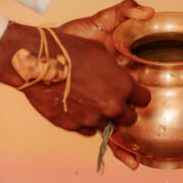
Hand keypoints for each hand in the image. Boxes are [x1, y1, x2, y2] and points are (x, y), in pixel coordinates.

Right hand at [59, 0, 153, 168]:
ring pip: (106, 126)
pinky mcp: (75, 126)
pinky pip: (87, 130)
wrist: (39, 62)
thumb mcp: (101, 53)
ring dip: (102, 117)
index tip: (132, 95)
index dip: (137, 96)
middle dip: (123, 111)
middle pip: (129, 119)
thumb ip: (116, 73)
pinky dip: (84, 122)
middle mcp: (112, 107)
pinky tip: (76, 107)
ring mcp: (93, 119)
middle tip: (112, 101)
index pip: (143, 100)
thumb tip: (121, 80)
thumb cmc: (70, 52)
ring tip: (89, 102)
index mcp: (123, 87)